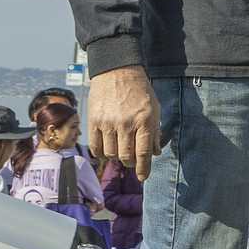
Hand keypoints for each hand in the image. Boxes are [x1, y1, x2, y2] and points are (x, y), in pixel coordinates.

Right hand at [90, 65, 160, 181]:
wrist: (117, 71)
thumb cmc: (140, 90)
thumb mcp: (155, 108)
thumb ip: (155, 131)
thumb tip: (155, 153)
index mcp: (145, 120)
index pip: (143, 152)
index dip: (143, 168)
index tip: (143, 177)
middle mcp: (126, 123)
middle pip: (126, 156)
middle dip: (130, 162)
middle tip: (131, 158)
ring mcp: (108, 122)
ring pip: (110, 153)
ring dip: (116, 157)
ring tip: (120, 151)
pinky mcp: (93, 120)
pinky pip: (95, 146)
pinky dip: (101, 153)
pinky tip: (106, 150)